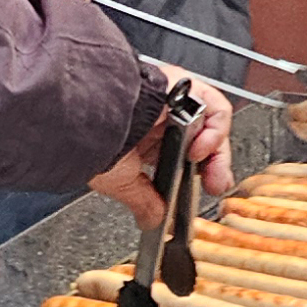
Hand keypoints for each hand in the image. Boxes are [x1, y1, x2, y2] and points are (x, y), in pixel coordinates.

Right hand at [88, 67, 235, 227]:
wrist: (90, 116)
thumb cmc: (94, 140)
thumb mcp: (121, 181)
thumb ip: (143, 201)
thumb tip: (151, 220)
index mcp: (145, 136)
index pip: (182, 154)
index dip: (197, 173)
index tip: (203, 191)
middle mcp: (161, 115)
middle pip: (202, 139)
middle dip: (213, 167)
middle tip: (215, 185)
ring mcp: (174, 100)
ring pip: (210, 124)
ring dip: (215, 151)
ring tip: (209, 171)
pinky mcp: (185, 86)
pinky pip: (213, 106)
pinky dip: (215, 130)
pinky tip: (200, 148)